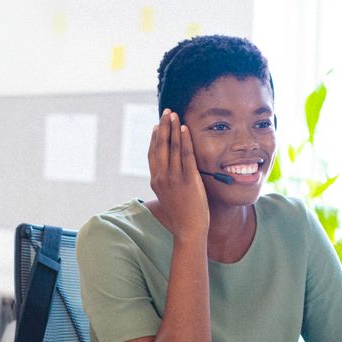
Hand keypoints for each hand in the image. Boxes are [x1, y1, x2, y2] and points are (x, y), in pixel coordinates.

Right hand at [148, 109, 208, 236]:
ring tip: (174, 115)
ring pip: (172, 147)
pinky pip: (185, 155)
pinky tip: (185, 129)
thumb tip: (167, 173)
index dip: (154, 138)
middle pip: (160, 146)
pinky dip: (184, 140)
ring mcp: (174, 178)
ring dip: (173, 128)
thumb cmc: (181, 215)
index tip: (157, 126)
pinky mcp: (188, 179)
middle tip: (166, 112)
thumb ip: (166, 183)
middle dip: (163, 127)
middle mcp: (161, 177)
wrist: (189, 229)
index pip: (152, 154)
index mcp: (156, 181)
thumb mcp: (168, 197)